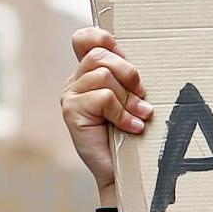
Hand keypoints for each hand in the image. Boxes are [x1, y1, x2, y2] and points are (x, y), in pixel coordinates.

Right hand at [62, 28, 152, 192]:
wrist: (121, 173)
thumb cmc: (130, 135)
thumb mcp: (131, 100)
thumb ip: (128, 79)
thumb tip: (141, 65)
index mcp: (88, 74)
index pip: (84, 39)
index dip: (102, 38)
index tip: (123, 54)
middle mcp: (75, 82)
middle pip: (100, 55)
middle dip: (128, 74)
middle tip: (142, 96)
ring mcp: (70, 96)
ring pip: (103, 76)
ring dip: (129, 98)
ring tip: (140, 116)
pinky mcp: (71, 111)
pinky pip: (103, 98)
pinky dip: (123, 113)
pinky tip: (131, 128)